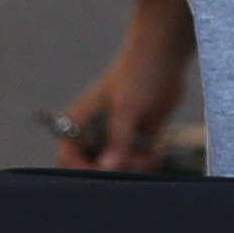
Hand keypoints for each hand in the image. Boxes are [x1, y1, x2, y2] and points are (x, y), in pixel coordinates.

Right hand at [58, 0, 196, 170]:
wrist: (165, 57)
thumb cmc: (138, 75)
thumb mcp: (126, 109)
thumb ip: (117, 140)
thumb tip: (109, 168)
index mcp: (80, 123)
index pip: (68, 158)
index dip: (82, 171)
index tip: (106, 175)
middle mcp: (95, 133)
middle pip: (96, 169)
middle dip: (117, 171)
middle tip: (134, 162)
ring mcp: (116, 137)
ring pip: (121, 169)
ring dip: (137, 167)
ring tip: (150, 153)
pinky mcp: (137, 139)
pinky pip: (139, 163)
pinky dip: (149, 161)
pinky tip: (158, 147)